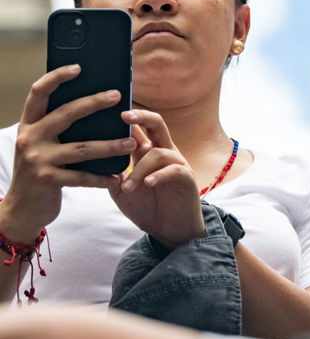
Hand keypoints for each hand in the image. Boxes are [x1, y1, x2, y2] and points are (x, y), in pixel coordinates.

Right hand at [0, 66, 134, 242]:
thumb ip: (59, 127)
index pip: (38, 93)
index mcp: (29, 125)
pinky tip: (119, 176)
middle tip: (117, 96)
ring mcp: (37, 160)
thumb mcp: (42, 144)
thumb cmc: (41, 170)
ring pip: (82, 148)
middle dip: (94, 103)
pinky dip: (103, 177)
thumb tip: (97, 102)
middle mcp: (30, 138)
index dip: (57, 77)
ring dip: (111, 145)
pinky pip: (83, 176)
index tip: (79, 66)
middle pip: (66, 114)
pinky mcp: (47, 180)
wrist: (21, 209)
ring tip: (132, 142)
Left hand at [108, 110, 204, 248]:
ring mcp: (177, 163)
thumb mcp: (122, 191)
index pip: (138, 128)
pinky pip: (173, 170)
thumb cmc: (147, 207)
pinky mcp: (186, 178)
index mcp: (147, 152)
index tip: (108, 108)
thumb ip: (111, 174)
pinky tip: (147, 184)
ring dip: (140, 169)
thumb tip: (93, 160)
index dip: (127, 116)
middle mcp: (164, 152)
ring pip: (159, 152)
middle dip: (142, 116)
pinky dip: (158, 175)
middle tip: (124, 115)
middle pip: (157, 124)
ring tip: (127, 187)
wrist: (170, 230)